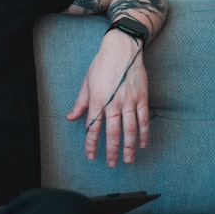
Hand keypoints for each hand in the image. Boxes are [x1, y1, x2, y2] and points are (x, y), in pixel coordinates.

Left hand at [66, 31, 148, 166]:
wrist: (122, 49)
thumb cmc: (102, 64)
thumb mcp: (86, 82)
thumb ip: (80, 103)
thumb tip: (70, 118)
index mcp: (97, 99)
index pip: (93, 127)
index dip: (91, 143)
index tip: (91, 156)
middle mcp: (113, 103)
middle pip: (113, 133)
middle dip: (111, 151)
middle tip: (111, 164)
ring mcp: (129, 101)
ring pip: (130, 130)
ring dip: (129, 147)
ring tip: (128, 160)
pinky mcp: (142, 98)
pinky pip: (144, 120)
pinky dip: (144, 134)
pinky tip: (143, 144)